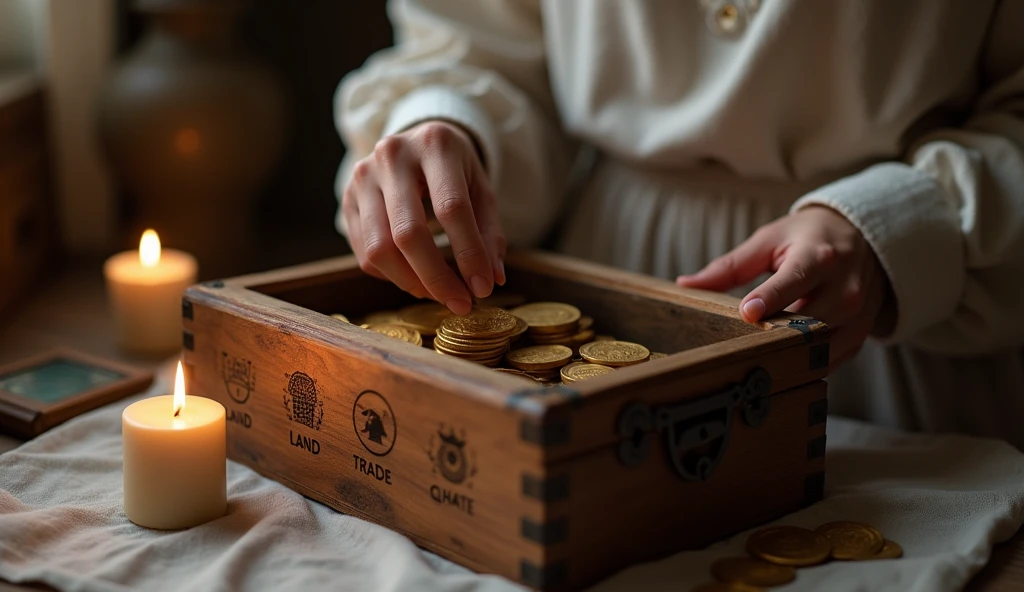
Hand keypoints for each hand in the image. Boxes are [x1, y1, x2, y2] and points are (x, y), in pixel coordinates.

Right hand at [342, 120, 506, 314]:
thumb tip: (493, 278)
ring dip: (412, 283)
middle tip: (460, 303)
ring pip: (379, 249)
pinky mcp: (347, 200)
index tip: (483, 288)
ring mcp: (363, 177)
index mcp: (434, 145)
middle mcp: (392, 155)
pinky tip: (416, 278)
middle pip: (408, 233)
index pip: (451, 208)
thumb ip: (489, 232)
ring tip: (439, 294)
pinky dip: (393, 276)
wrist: (415, 145)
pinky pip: (364, 253)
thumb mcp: (481, 190)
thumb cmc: (454, 171)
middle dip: (437, 278)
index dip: (469, 253)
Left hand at [677, 206, 893, 368]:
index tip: (748, 313)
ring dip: (787, 353)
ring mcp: (857, 314)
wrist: (865, 240)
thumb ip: (730, 266)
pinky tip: (778, 362)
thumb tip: (686, 285)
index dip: (771, 298)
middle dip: (774, 333)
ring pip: (820, 347)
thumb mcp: (770, 240)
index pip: (794, 281)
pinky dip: (804, 364)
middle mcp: (845, 287)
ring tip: (756, 355)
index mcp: (819, 256)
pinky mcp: (860, 334)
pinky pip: (830, 360)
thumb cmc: (809, 238)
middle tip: (738, 344)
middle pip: (807, 320)